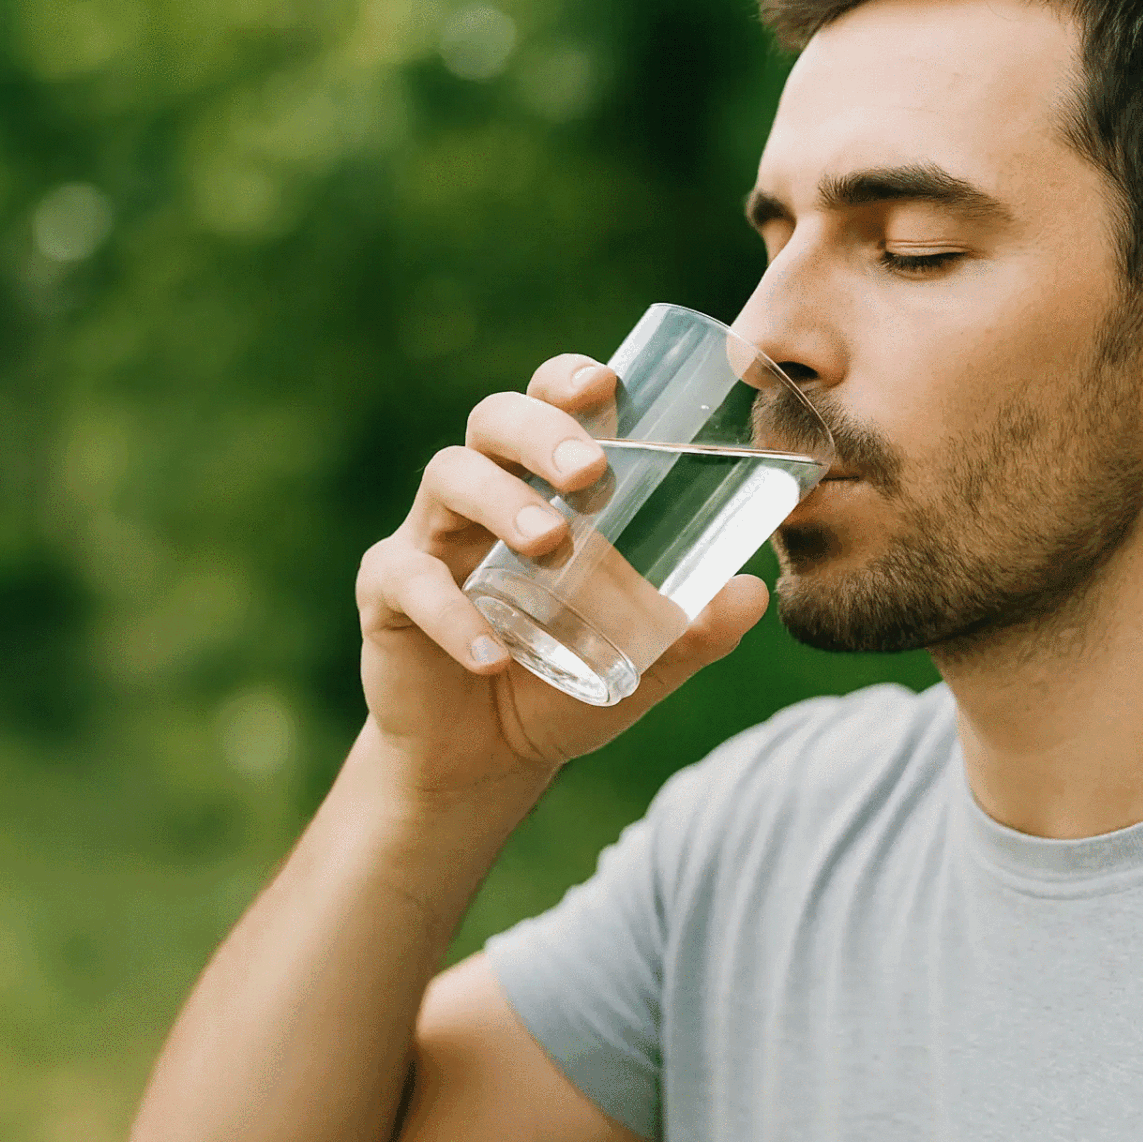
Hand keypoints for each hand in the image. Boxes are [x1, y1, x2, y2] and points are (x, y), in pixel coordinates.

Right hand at [354, 353, 769, 799]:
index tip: (605, 384)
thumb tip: (754, 593)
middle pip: (492, 421)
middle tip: (590, 470)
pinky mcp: (388, 597)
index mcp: (537, 486)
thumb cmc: (562, 682)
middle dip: (540, 430)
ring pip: (448, 479)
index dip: (567, 379)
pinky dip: (451, 614)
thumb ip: (695, 631)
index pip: (546, 405)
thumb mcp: (640, 661)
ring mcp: (428, 540)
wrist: (486, 762)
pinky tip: (491, 653)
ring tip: (549, 541)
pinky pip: (408, 583)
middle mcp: (479, 495)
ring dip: (502, 501)